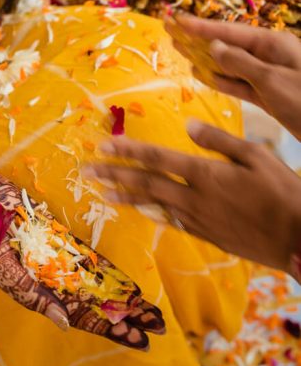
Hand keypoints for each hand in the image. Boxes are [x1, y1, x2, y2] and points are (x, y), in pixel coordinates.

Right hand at [0, 171, 164, 349]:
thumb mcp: (1, 267)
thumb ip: (31, 294)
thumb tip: (65, 323)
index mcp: (38, 289)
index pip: (82, 315)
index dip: (109, 327)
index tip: (138, 336)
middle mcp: (50, 276)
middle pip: (95, 301)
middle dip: (124, 314)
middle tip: (156, 324)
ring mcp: (54, 255)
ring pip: (95, 281)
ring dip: (120, 294)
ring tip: (147, 307)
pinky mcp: (54, 233)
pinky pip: (85, 254)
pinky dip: (105, 268)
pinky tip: (122, 276)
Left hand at [87, 123, 300, 276]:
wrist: (299, 239)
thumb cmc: (283, 192)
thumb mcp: (256, 155)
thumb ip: (219, 140)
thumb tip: (188, 126)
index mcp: (205, 174)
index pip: (157, 158)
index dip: (127, 151)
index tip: (102, 145)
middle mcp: (195, 198)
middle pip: (146, 183)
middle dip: (114, 175)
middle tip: (86, 170)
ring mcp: (199, 220)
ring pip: (154, 205)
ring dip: (126, 196)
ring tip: (102, 192)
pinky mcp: (208, 237)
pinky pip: (172, 222)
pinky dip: (152, 214)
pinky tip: (140, 211)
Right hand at [166, 14, 300, 140]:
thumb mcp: (272, 80)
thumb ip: (241, 63)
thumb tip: (214, 46)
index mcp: (272, 44)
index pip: (229, 31)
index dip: (200, 26)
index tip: (175, 21)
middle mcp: (270, 56)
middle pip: (228, 44)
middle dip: (199, 39)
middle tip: (170, 33)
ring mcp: (271, 77)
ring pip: (232, 65)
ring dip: (206, 59)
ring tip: (181, 52)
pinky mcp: (272, 97)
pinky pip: (242, 85)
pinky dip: (223, 81)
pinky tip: (204, 78)